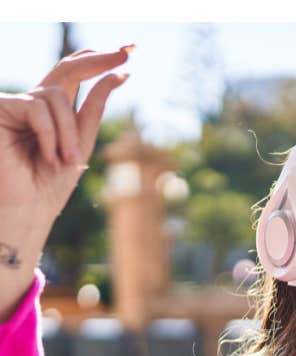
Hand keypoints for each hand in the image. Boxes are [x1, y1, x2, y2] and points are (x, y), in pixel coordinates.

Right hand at [0, 46, 132, 226]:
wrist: (28, 207)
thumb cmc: (51, 183)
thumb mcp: (82, 143)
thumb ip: (95, 109)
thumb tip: (119, 75)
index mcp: (54, 110)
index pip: (75, 76)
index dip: (97, 62)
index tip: (127, 53)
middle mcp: (34, 101)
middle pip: (67, 69)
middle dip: (97, 61)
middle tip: (127, 52)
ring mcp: (17, 103)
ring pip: (56, 96)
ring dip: (68, 132)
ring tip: (67, 162)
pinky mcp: (0, 108)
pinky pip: (37, 109)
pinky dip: (49, 135)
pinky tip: (46, 155)